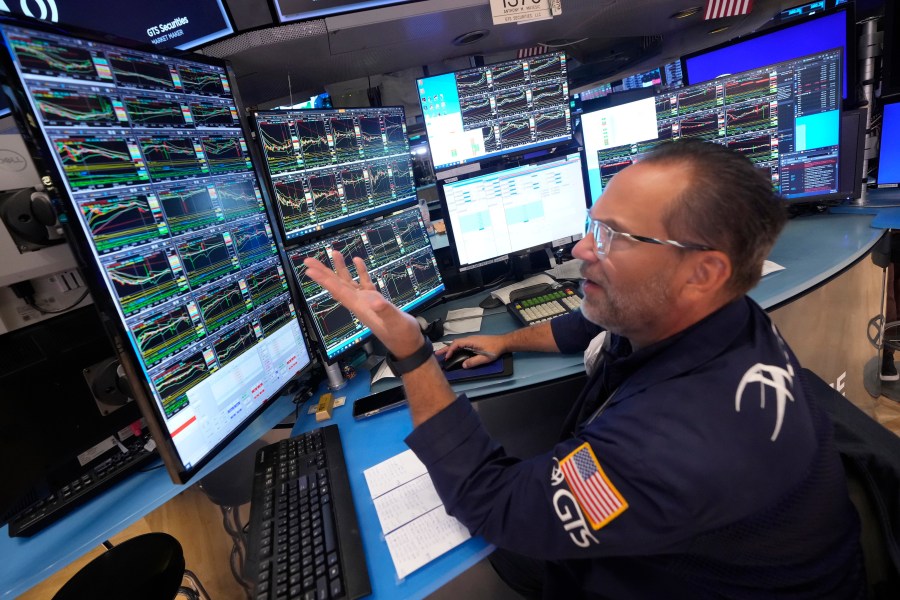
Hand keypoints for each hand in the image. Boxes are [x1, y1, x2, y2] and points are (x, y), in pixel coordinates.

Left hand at [303, 251, 422, 358]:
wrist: (407, 343)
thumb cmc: (401, 334)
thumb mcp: (395, 322)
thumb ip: (385, 311)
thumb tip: (375, 301)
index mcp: (360, 307)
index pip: (338, 291)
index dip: (324, 280)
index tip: (310, 270)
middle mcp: (359, 303)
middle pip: (337, 285)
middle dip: (323, 273)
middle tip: (309, 261)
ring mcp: (366, 301)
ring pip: (348, 282)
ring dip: (340, 268)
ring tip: (334, 253)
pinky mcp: (375, 300)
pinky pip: (363, 283)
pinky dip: (360, 272)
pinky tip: (357, 261)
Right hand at [437, 335, 506, 368]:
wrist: (503, 342)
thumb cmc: (495, 349)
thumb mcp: (485, 357)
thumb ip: (474, 361)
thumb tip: (463, 365)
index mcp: (471, 341)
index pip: (457, 344)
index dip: (450, 350)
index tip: (447, 357)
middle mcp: (469, 339)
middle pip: (455, 343)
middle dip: (445, 348)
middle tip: (436, 354)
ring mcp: (471, 340)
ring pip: (457, 344)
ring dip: (450, 348)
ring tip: (443, 354)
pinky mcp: (474, 342)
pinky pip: (461, 344)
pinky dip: (455, 348)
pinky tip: (454, 352)